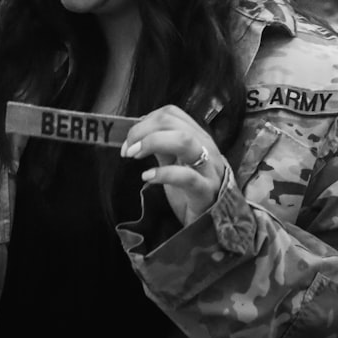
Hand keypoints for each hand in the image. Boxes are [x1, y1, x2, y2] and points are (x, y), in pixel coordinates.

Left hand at [121, 104, 226, 226]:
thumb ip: (161, 146)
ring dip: (152, 143)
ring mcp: (209, 169)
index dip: (146, 121)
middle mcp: (207, 148)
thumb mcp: (173, 162)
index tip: (131, 139)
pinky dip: (163, 173)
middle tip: (128, 149)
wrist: (209, 224)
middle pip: (174, 122)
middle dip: (143, 131)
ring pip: (185, 141)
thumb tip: (137, 132)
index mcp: (198, 137)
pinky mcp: (206, 192)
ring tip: (134, 156)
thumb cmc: (189, 191)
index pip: (172, 113)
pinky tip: (147, 176)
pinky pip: (186, 176)